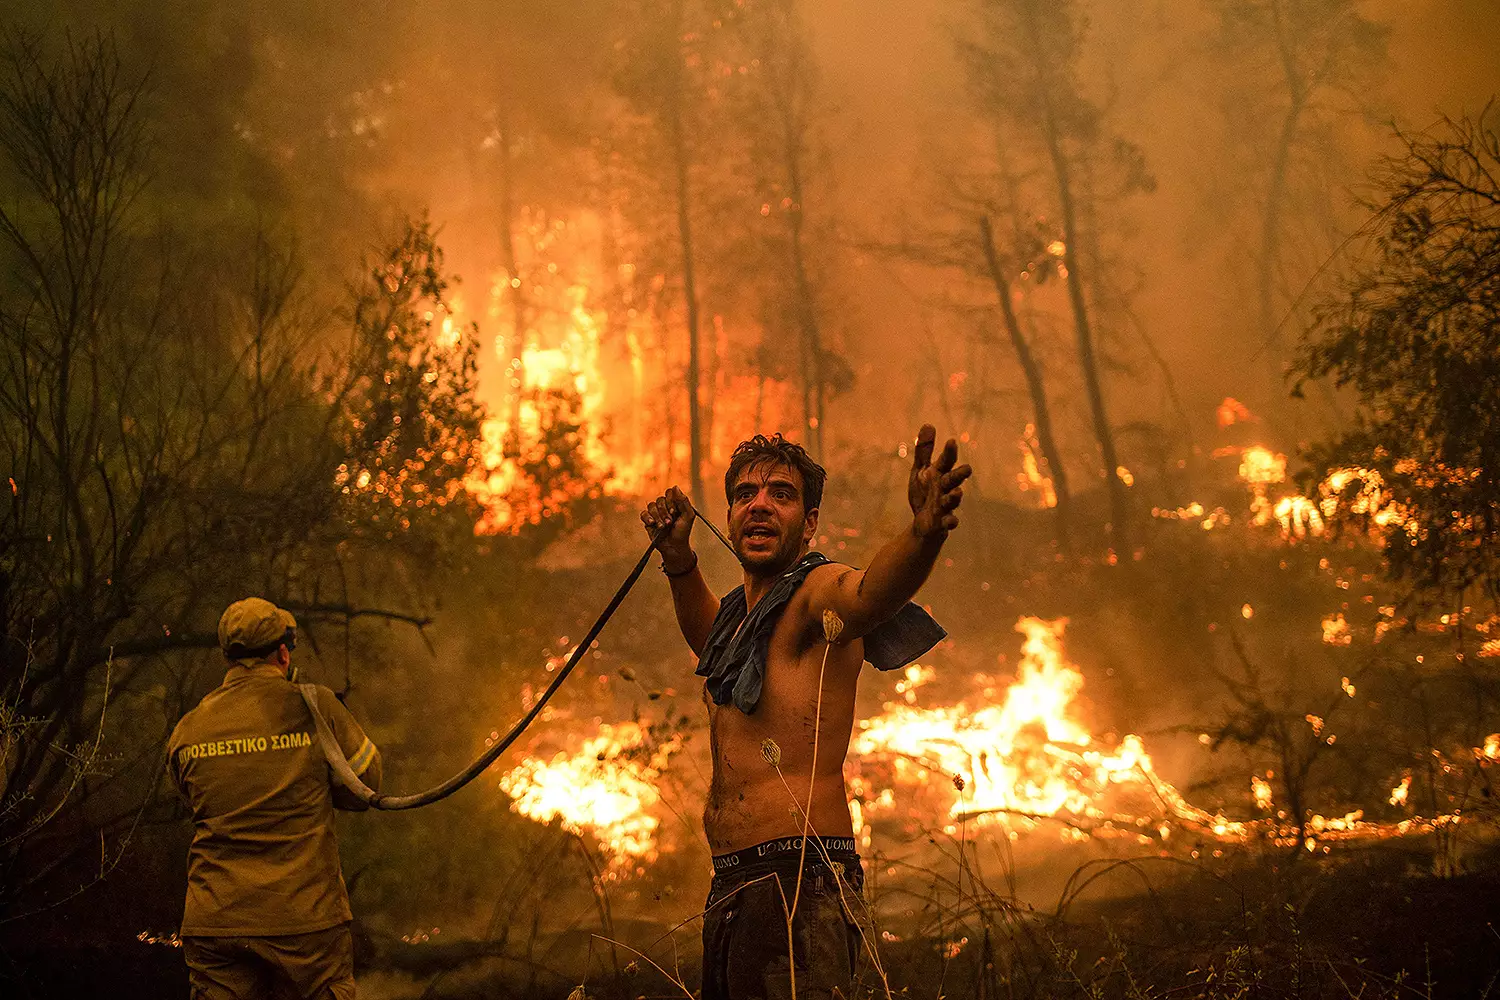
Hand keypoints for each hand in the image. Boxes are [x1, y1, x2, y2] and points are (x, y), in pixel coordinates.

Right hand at [641, 486, 696, 571]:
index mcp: (675, 503)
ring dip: (658, 517)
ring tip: (663, 526)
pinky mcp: (648, 521)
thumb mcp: (688, 516)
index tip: (675, 512)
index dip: (671, 501)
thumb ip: (683, 501)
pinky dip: (648, 518)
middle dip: (665, 512)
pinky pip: (643, 514)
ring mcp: (656, 513)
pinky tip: (653, 524)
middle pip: (660, 500)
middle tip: (670, 522)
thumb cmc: (683, 532)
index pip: (669, 493)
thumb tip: (675, 486)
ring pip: (651, 506)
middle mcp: (665, 506)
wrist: (675, 546)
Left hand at [907, 424, 972, 538]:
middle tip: (967, 469)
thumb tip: (928, 424)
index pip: (946, 461)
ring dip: (955, 497)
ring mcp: (945, 505)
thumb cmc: (924, 493)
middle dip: (960, 474)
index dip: (949, 452)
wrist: (924, 523)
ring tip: (958, 492)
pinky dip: (951, 522)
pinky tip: (952, 522)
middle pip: (954, 479)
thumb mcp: (920, 471)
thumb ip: (924, 450)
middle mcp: (945, 488)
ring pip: (952, 500)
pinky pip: (949, 522)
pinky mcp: (943, 522)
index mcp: (940, 474)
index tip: (951, 441)